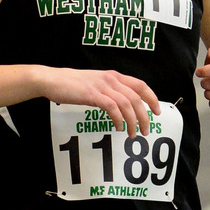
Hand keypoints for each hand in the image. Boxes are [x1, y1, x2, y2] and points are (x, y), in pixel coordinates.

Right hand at [39, 66, 159, 135]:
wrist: (52, 80)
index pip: (141, 85)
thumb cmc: (71, 84)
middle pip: (137, 97)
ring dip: (133, 121)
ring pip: (127, 104)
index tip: (157, 111)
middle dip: (145, 116)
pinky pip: (112, 108)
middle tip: (146, 130)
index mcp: (114, 76)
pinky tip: (118, 127)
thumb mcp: (95, 83)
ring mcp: (102, 86)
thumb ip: (109, 90)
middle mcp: (111, 79)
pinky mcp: (92, 95)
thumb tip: (120, 104)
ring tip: (133, 134)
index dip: (152, 98)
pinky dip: (118, 119)